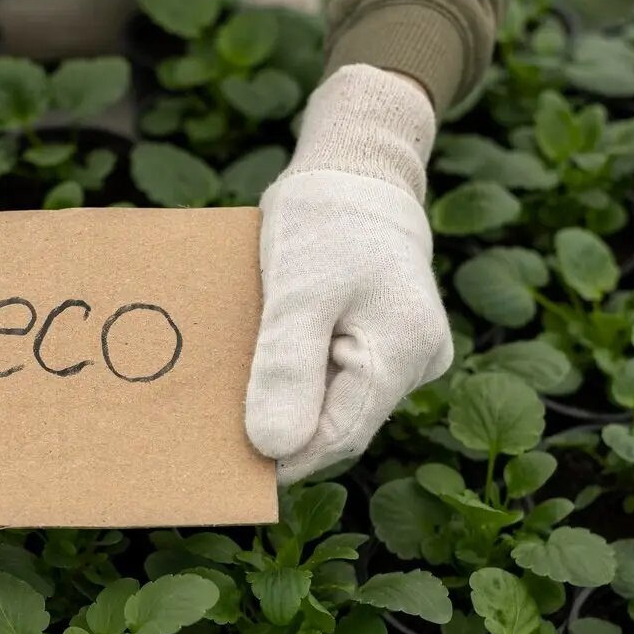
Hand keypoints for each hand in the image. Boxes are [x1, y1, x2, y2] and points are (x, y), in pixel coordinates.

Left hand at [245, 64, 452, 484]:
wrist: (355, 166)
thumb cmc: (325, 218)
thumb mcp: (297, 289)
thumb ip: (287, 367)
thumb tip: (273, 448)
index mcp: (403, 352)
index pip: (340, 435)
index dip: (283, 458)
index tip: (226, 467)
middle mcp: (417, 361)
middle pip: (339, 423)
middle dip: (282, 429)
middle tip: (217, 435)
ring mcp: (404, 352)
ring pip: (336, 401)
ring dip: (286, 402)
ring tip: (232, 397)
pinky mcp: (384, 340)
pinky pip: (336, 375)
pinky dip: (297, 376)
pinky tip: (259, 366)